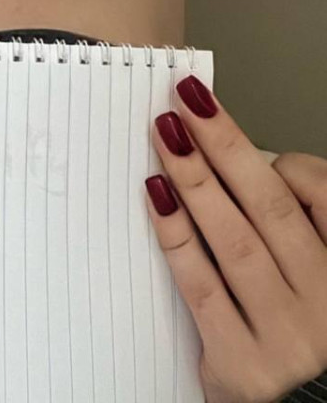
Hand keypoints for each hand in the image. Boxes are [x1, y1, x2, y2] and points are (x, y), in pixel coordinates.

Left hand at [144, 74, 326, 402]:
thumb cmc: (289, 327)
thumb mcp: (307, 269)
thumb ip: (283, 218)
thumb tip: (229, 157)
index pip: (321, 197)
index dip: (274, 153)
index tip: (214, 111)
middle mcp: (326, 303)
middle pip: (272, 209)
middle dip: (224, 147)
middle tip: (185, 103)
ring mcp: (288, 337)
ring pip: (236, 242)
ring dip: (196, 181)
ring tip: (166, 137)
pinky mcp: (244, 364)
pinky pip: (202, 287)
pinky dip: (177, 236)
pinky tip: (157, 197)